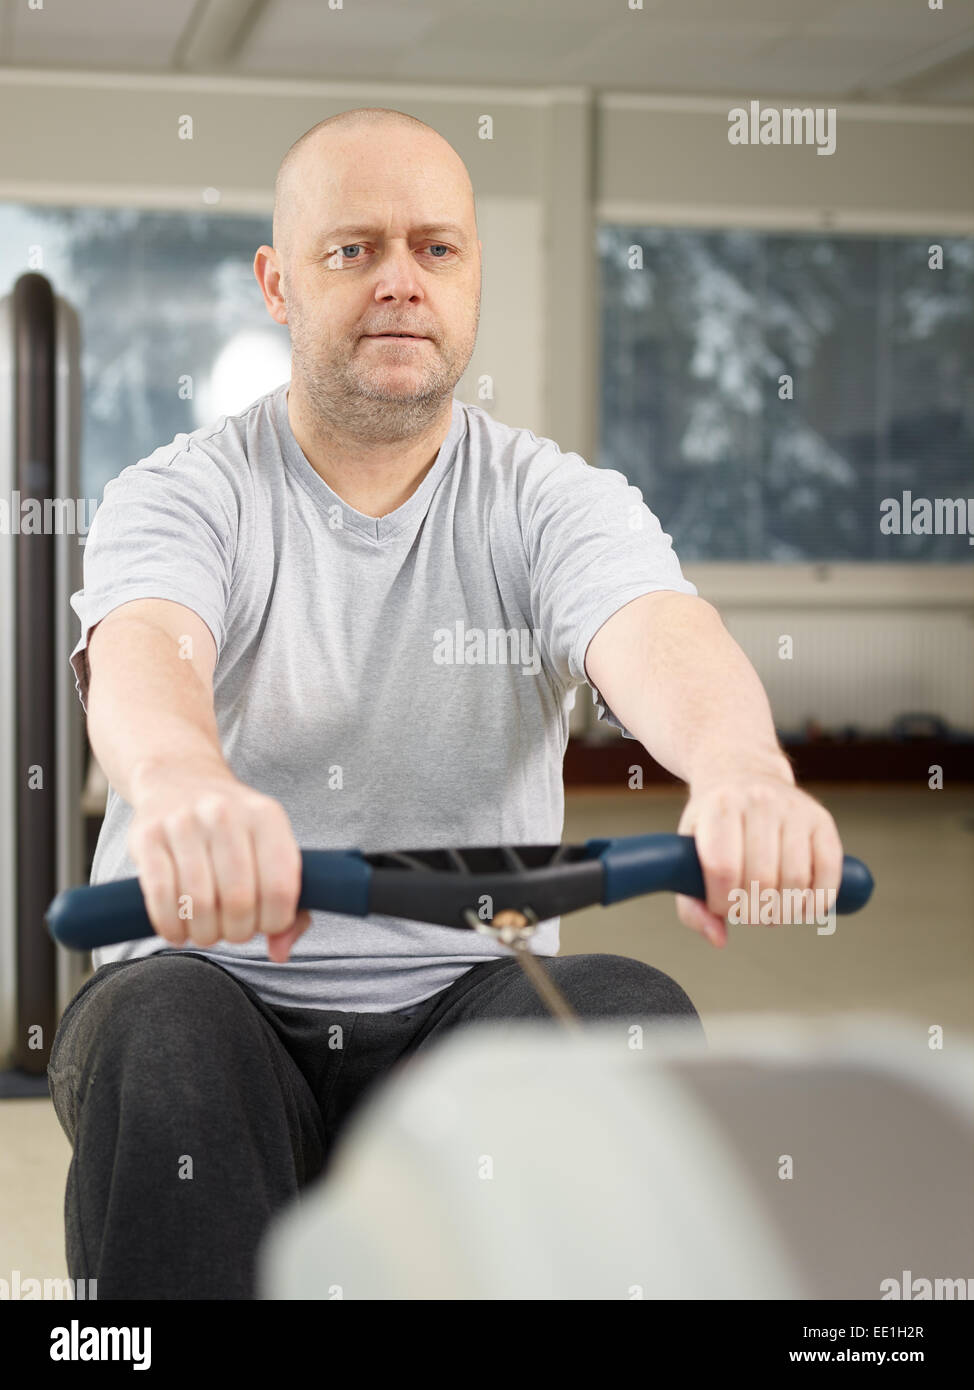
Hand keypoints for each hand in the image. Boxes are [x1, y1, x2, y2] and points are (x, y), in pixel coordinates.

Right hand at [127, 759, 310, 962]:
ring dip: (203, 933)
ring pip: (198, 904)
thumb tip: (280, 952)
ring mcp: (184, 822)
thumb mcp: (270, 849)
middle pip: (238, 902)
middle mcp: (226, 814)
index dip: (274, 922)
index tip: (264, 925)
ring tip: (205, 932)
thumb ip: (290, 903)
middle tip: (231, 931)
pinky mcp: (147, 836)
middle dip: (237, 932)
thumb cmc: (234, 829)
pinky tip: (176, 931)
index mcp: (267, 816)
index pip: (280, 889)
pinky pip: (160, 896)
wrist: (178, 778)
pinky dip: (169, 926)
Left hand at [674, 755, 843, 946]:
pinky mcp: (821, 819)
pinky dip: (818, 901)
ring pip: (795, 880)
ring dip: (784, 911)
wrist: (741, 771)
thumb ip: (692, 903)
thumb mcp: (688, 851)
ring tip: (772, 909)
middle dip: (754, 911)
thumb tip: (719, 939)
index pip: (723, 869)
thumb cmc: (714, 822)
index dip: (724, 902)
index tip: (722, 905)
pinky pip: (828, 872)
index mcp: (719, 806)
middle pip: (761, 880)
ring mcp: (793, 808)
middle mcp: (758, 801)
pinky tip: (803, 906)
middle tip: (749, 910)